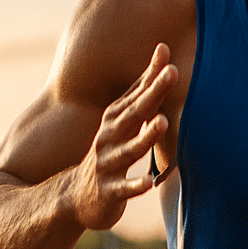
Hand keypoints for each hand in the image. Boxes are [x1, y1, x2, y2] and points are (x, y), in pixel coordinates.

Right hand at [70, 45, 175, 229]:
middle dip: (153, 93)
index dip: (152, 74)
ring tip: (162, 122)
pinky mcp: (109, 192)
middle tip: (172, 73)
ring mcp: (107, 164)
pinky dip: (135, 186)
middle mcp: (109, 138)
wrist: (75, 197)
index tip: (166, 51)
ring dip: (145, 137)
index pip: (137, 93)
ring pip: (129, 150)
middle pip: (134, 113)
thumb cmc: (108, 154)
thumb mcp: (122, 124)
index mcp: (115, 121)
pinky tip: (149, 182)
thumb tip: (161, 57)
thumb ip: (140, 95)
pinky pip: (124, 189)